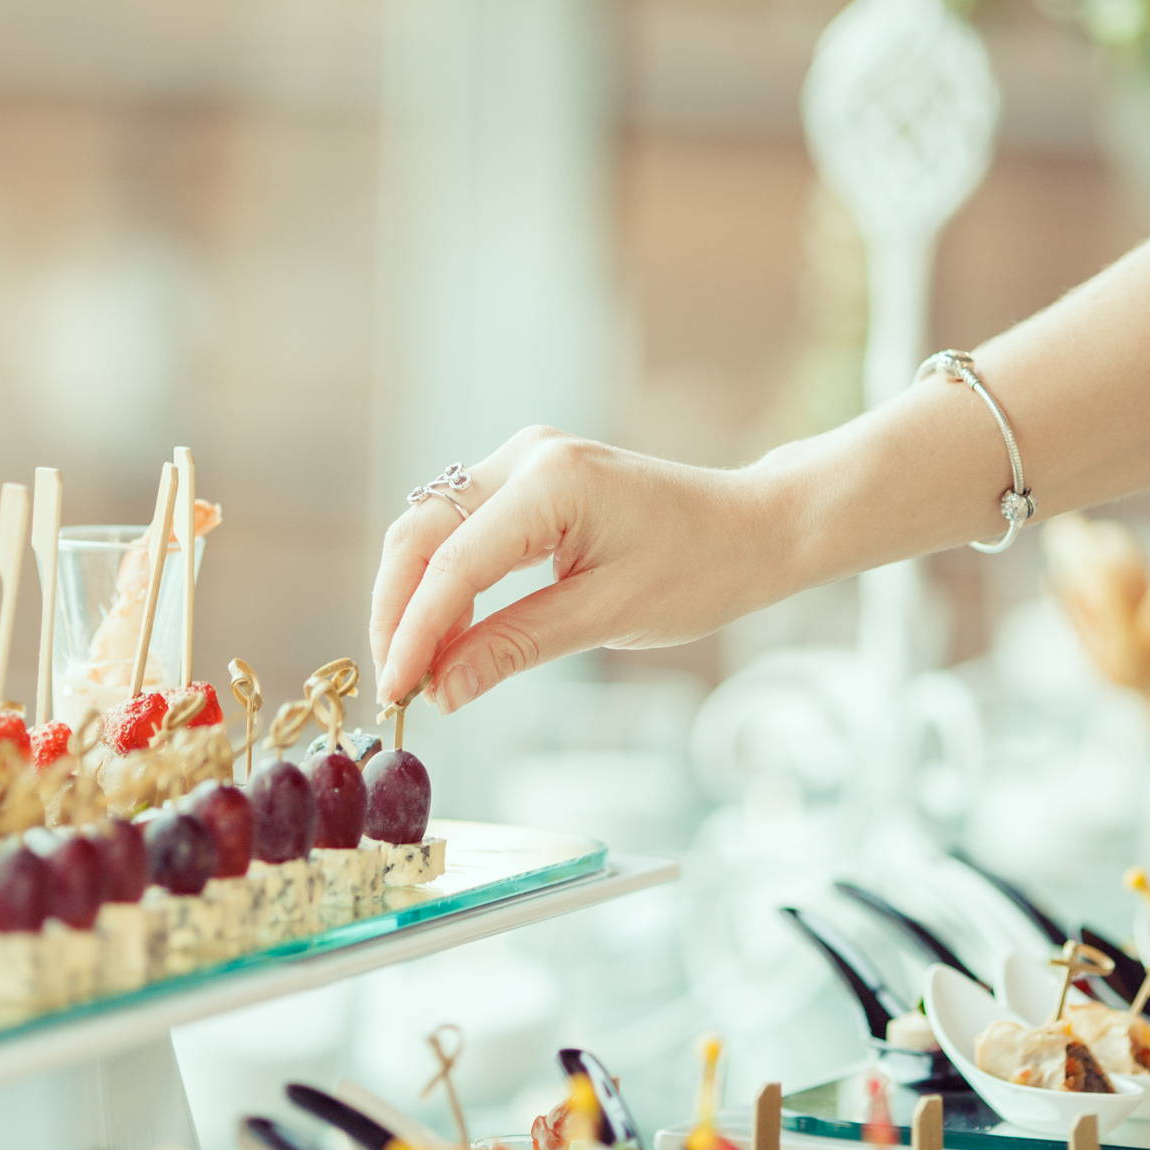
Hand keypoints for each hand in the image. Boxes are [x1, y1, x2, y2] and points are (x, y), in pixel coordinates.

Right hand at [371, 427, 804, 712]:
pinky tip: (449, 636)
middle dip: (398, 611)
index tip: (396, 693)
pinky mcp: (527, 479)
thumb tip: (441, 692)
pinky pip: (462, 529)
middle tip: (396, 687)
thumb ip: (515, 648)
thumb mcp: (607, 617)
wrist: (753, 528)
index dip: (415, 632)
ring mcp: (523, 460)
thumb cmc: (699, 568)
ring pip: (432, 529)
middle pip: (421, 532)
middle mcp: (526, 456)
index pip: (454, 562)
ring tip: (420, 671)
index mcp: (552, 481)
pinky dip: (446, 583)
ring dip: (416, 598)